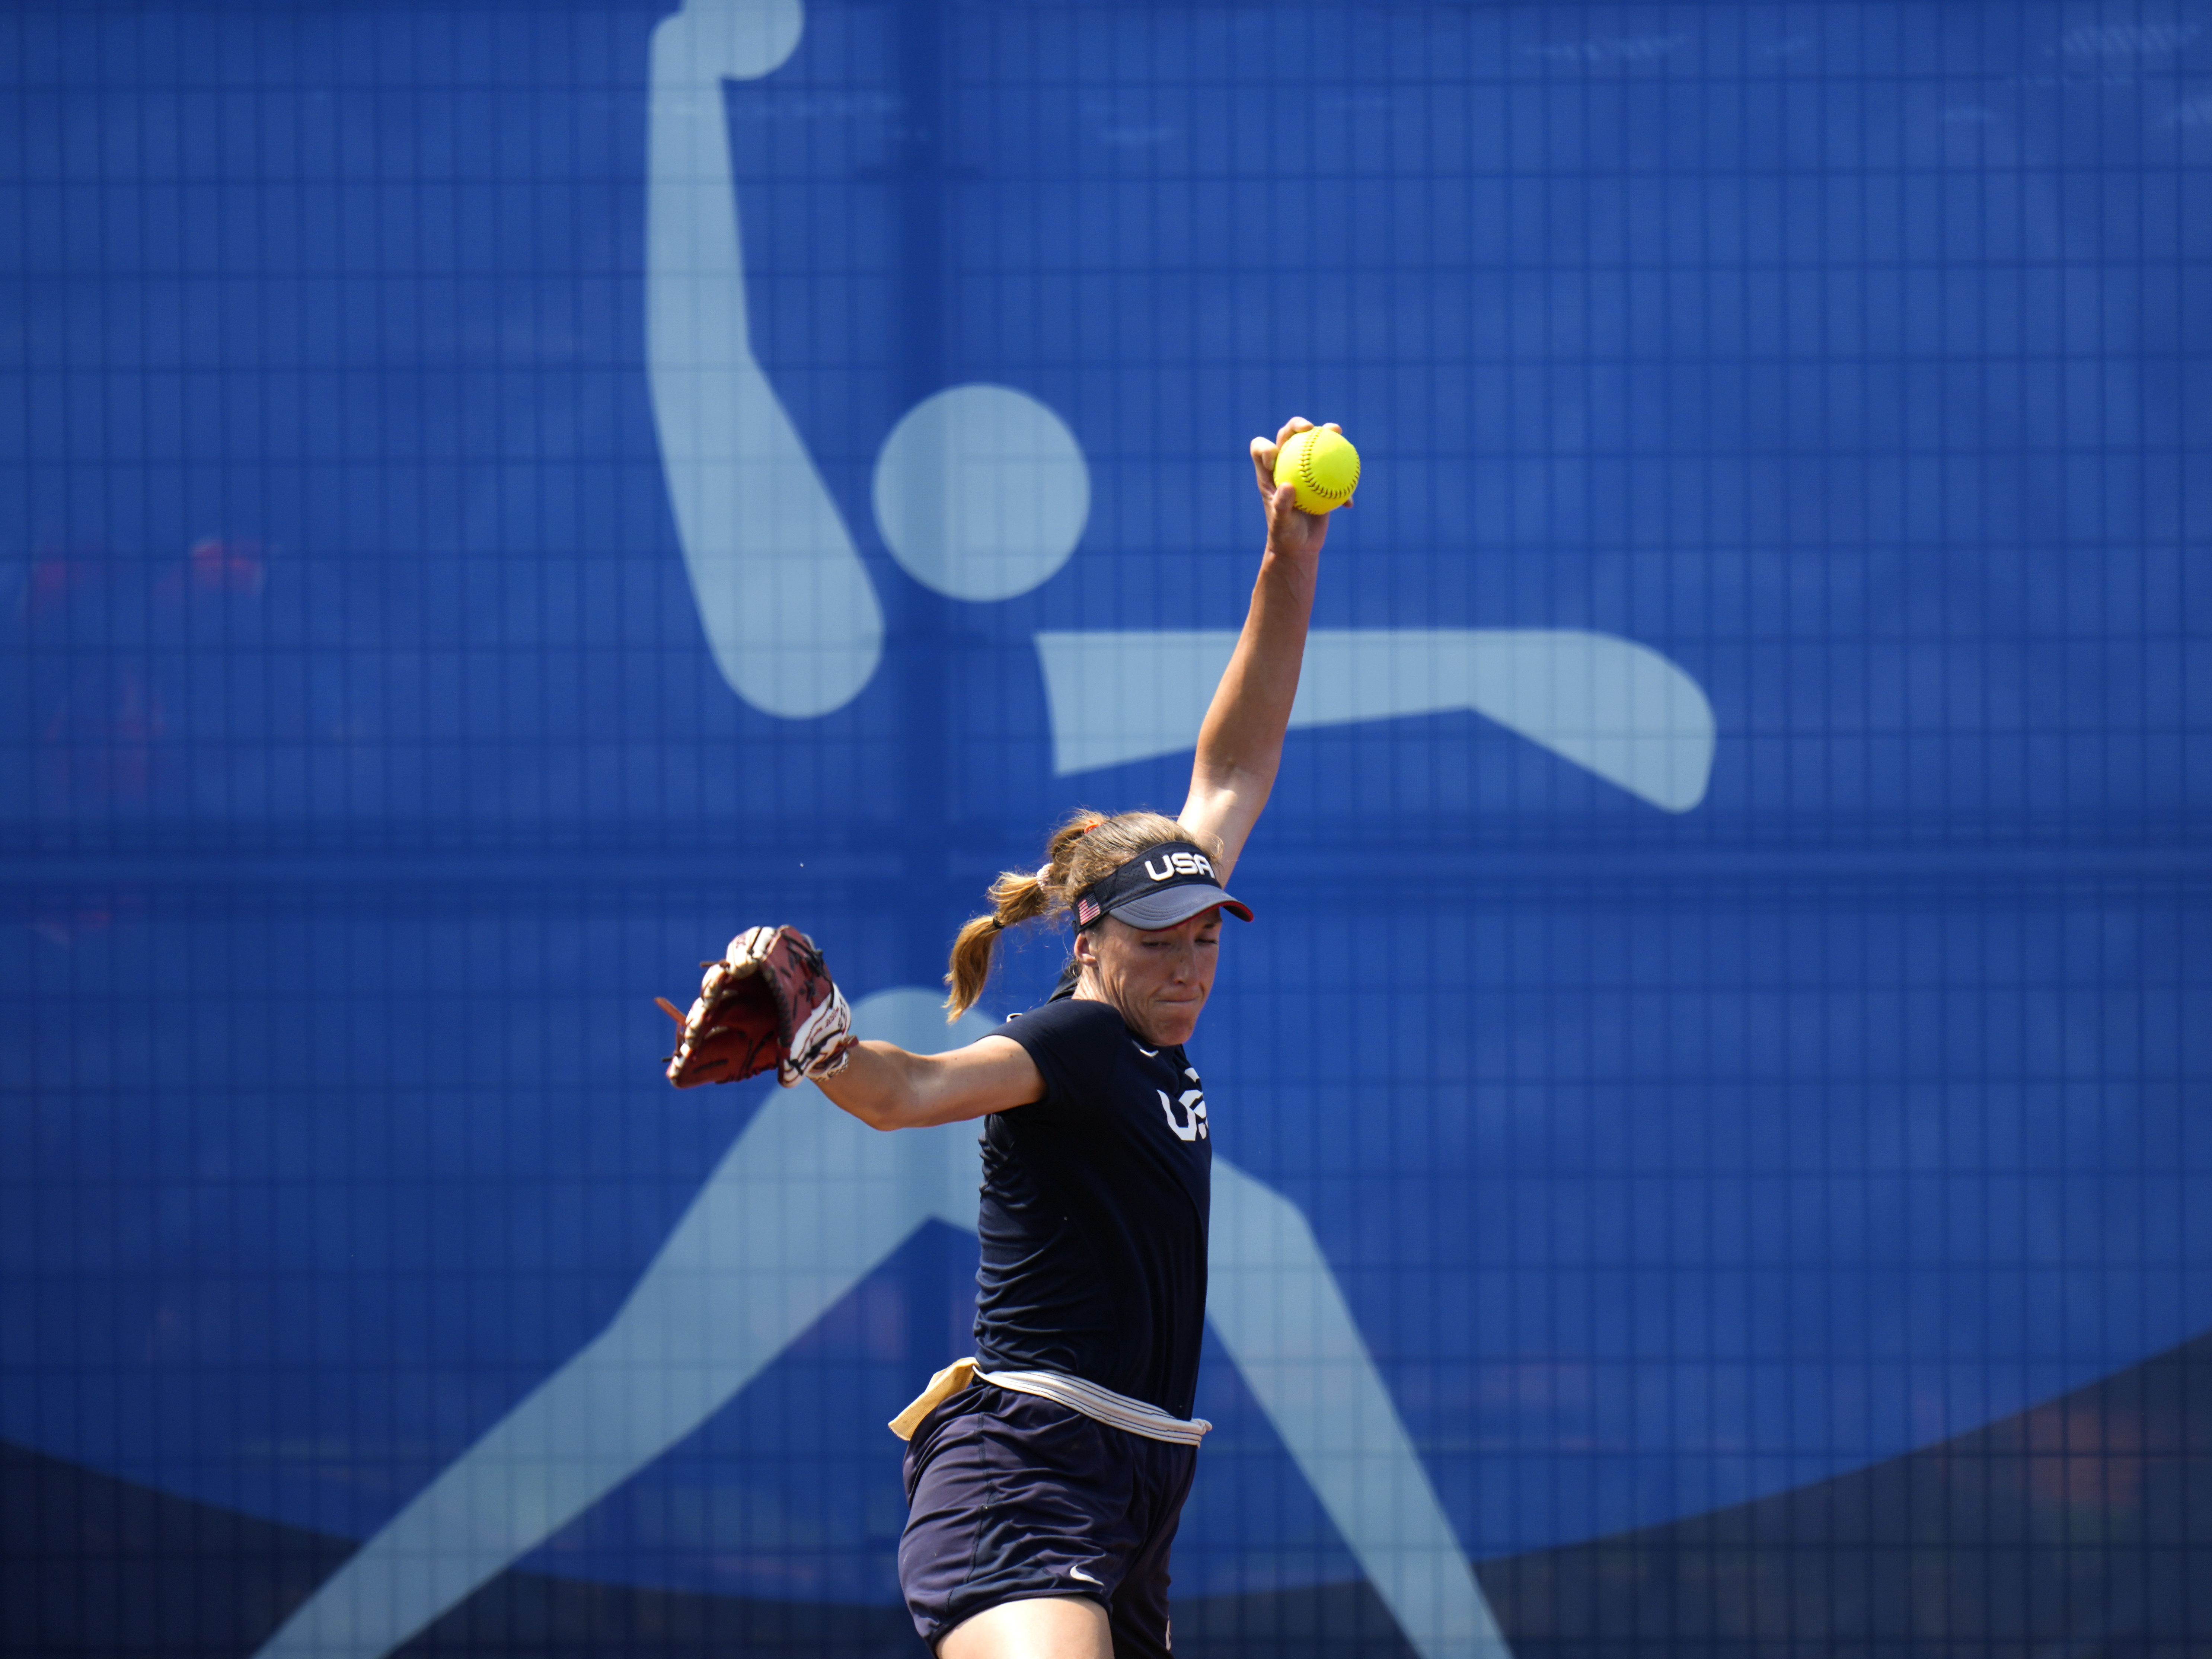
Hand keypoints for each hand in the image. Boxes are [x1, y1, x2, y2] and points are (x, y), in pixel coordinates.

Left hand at [1249, 416, 1341, 560]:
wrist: (1300, 545)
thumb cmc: (1284, 534)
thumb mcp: (1281, 523)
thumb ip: (1282, 505)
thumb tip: (1288, 486)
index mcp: (1269, 473)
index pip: (1261, 449)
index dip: (1264, 447)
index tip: (1275, 456)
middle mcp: (1286, 466)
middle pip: (1289, 437)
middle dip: (1296, 425)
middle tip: (1309, 427)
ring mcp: (1305, 470)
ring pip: (1315, 445)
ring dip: (1326, 433)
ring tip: (1337, 430)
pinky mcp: (1322, 478)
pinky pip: (1334, 468)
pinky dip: (1344, 473)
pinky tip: (1350, 481)